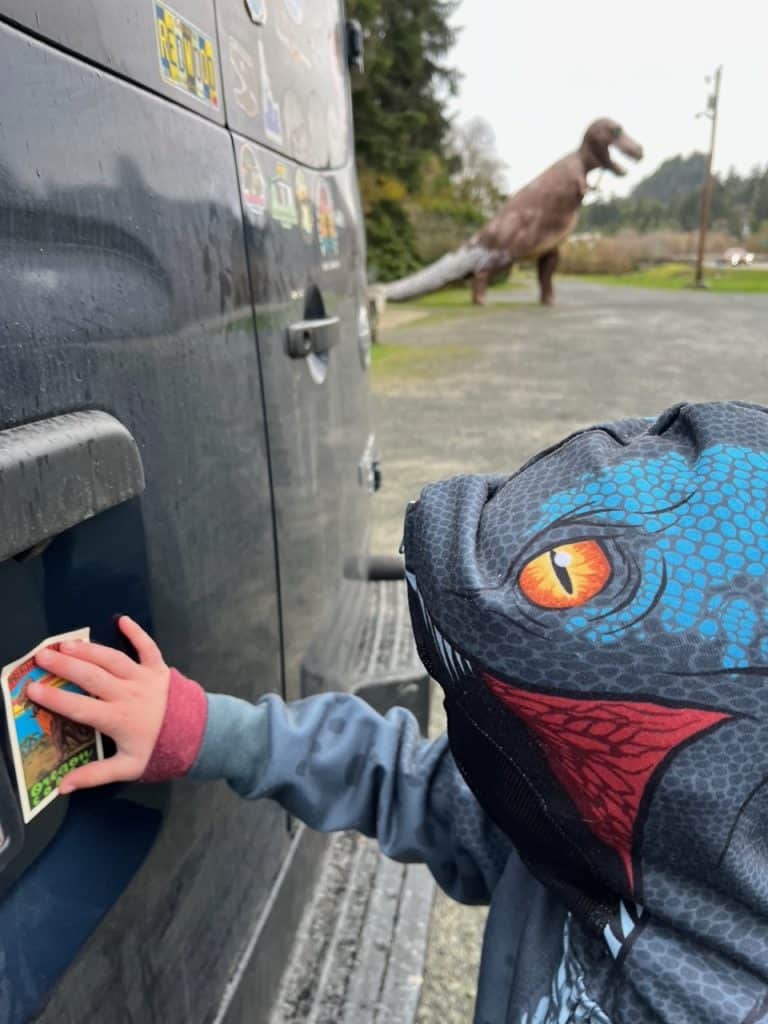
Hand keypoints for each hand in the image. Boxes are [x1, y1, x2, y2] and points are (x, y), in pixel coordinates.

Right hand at [29, 616, 169, 793]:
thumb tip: (62, 787)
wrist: (199, 736)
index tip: (32, 689)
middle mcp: (129, 695)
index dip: (54, 698)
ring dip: (89, 650)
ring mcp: (145, 679)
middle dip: (65, 665)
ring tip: (66, 643)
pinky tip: (122, 620)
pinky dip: (136, 633)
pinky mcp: (160, 668)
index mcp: (118, 720)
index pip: (79, 708)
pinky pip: (148, 647)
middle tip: (42, 656)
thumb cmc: (160, 751)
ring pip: (113, 660)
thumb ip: (94, 775)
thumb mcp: (128, 768)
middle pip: (92, 677)